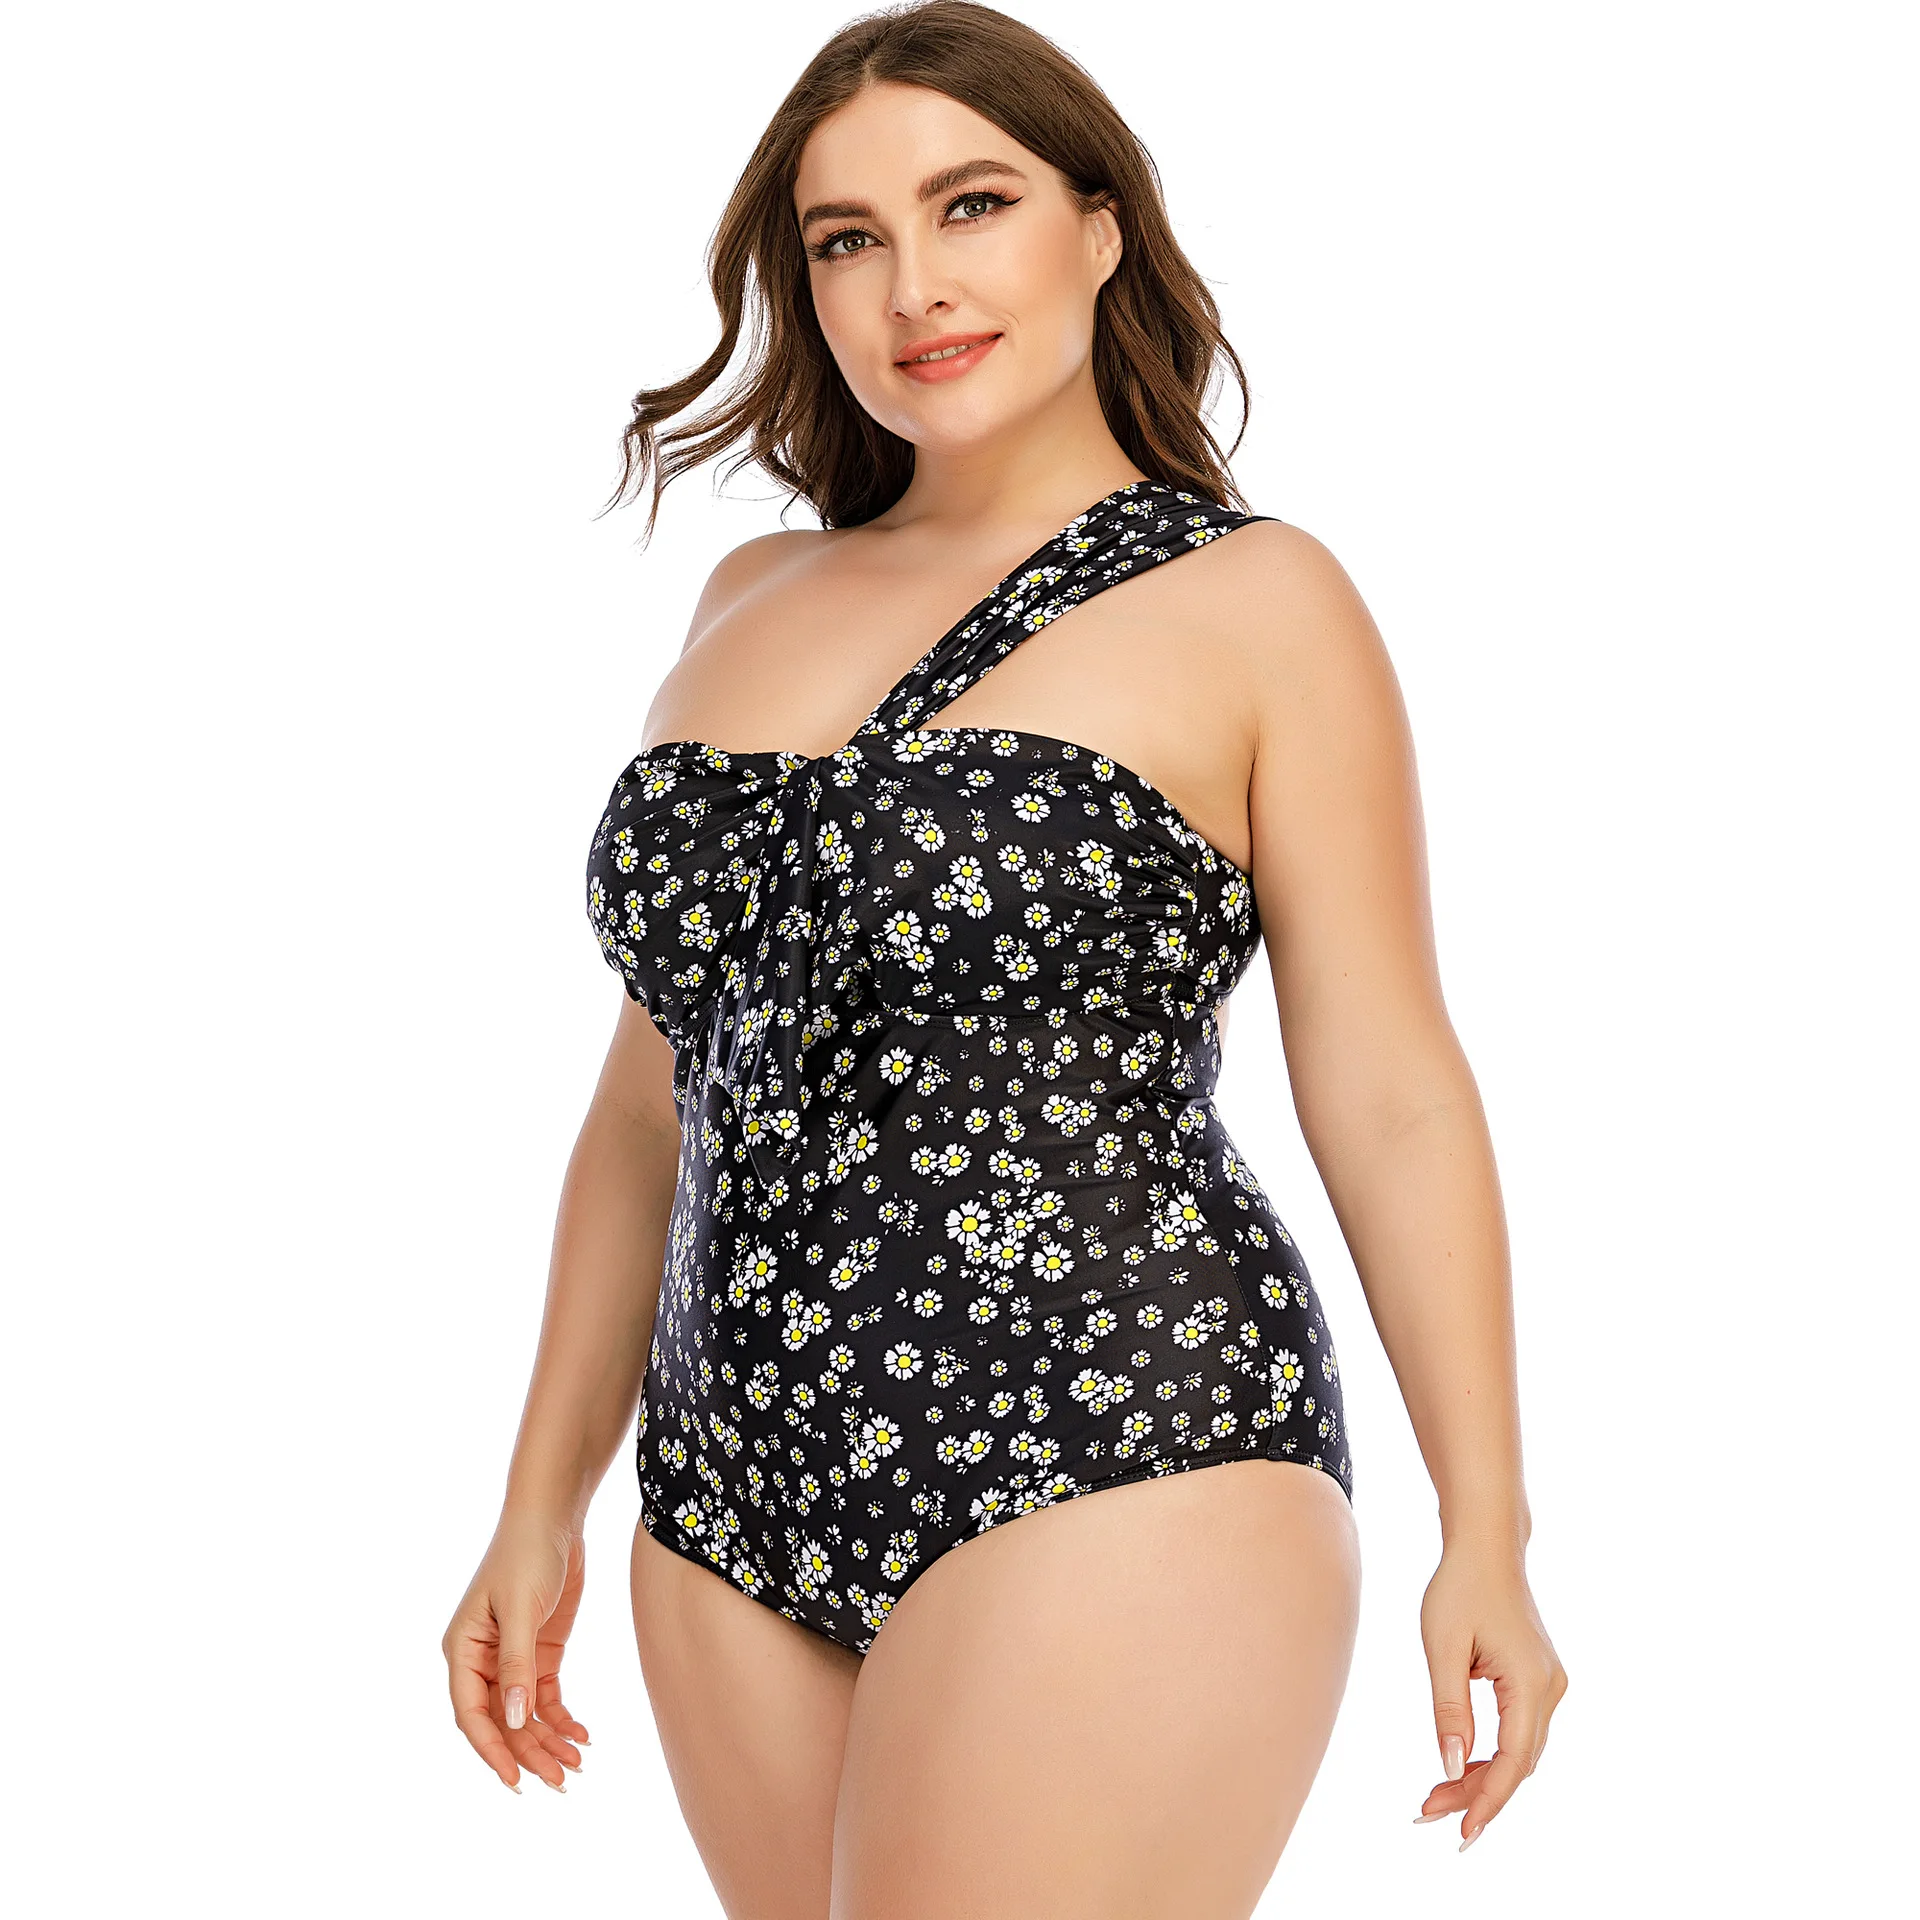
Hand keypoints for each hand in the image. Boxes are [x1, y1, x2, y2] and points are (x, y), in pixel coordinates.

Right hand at [442, 1512, 590, 1792]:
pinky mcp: (539, 1651)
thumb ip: (517, 1665)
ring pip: (524, 1714)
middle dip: (528, 1751)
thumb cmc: (526, 1554)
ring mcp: (511, 1658)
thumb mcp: (520, 1609)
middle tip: (561, 1780)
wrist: (553, 1517)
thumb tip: (512, 1719)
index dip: (491, 1750)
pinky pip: (544, 1696)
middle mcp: (482, 1660)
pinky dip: (561, 1717)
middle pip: (501, 1721)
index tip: (515, 1781)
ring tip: (576, 1764)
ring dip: (547, 1740)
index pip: (471, 1714)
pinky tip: (581, 1734)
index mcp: (463, 1650)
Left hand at [1414, 1541, 1567, 1848]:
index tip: (1460, 1832)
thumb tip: (1450, 1767)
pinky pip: (1518, 1731)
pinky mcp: (1539, 1679)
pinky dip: (1491, 1753)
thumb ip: (1449, 1709)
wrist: (1486, 1547)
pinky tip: (1461, 1765)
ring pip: (1519, 1751)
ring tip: (1436, 1797)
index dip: (1487, 1800)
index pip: (1512, 1761)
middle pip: (1517, 1763)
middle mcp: (1550, 1689)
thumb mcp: (1442, 1648)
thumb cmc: (1458, 1587)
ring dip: (1482, 1776)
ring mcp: (1549, 1684)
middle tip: (1427, 1813)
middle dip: (1476, 1793)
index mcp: (1531, 1683)